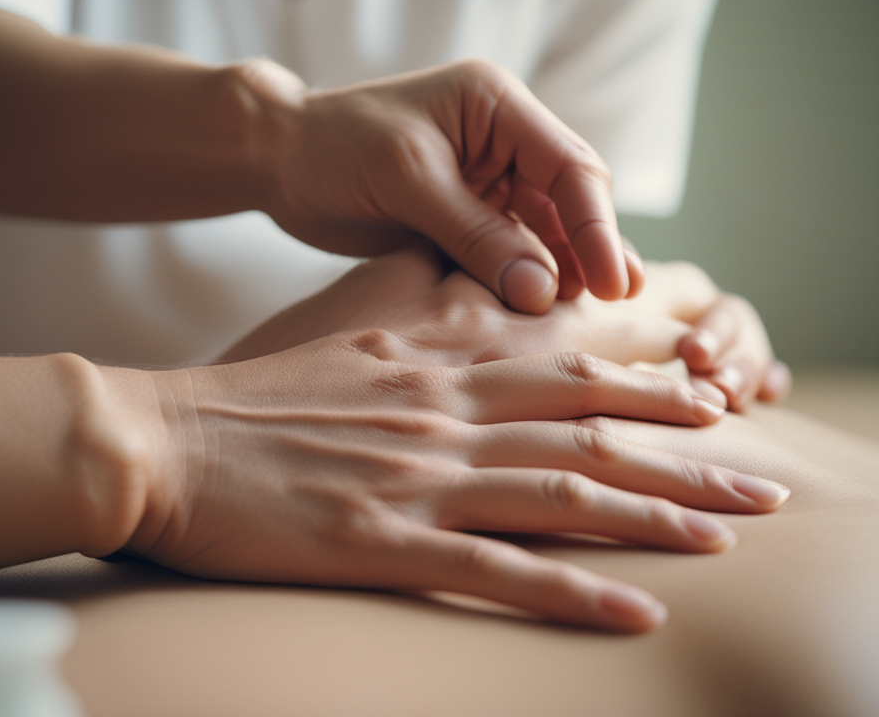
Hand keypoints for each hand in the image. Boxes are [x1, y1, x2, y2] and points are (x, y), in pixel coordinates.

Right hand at [121, 255, 789, 633]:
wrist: (166, 437)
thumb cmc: (252, 397)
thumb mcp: (347, 339)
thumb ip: (418, 329)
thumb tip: (468, 313)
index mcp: (434, 363)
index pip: (567, 366)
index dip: (650, 383)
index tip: (711, 399)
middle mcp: (444, 413)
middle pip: (592, 429)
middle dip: (687, 455)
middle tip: (761, 478)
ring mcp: (420, 478)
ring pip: (566, 492)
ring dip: (657, 516)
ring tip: (732, 534)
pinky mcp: (385, 542)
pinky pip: (500, 571)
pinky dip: (574, 593)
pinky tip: (634, 612)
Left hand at [243, 58, 642, 313]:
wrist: (278, 161)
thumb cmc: (334, 147)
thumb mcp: (408, 180)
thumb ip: (476, 234)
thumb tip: (542, 292)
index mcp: (496, 107)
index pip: (569, 165)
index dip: (596, 224)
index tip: (614, 281)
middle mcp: (501, 142)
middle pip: (569, 198)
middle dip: (593, 248)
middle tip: (620, 303)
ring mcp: (485, 183)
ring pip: (544, 230)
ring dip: (566, 269)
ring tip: (593, 316)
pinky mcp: (463, 219)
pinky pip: (508, 252)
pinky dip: (525, 281)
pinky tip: (545, 312)